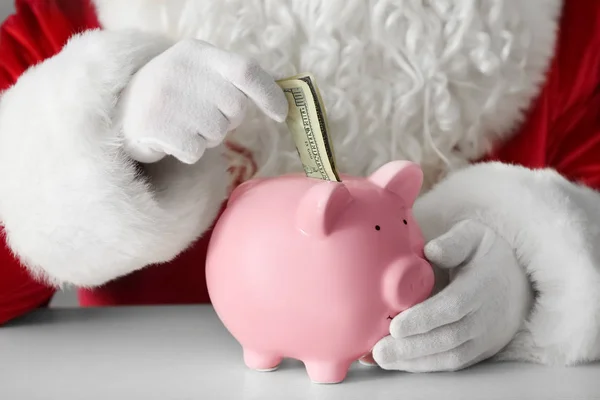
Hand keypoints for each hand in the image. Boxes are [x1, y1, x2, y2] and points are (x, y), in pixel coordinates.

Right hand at [117, 39, 287, 163]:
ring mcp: (166, 99)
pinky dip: (189, 152)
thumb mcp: (199, 74)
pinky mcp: (156, 128)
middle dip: (226, 120)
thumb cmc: (174, 96)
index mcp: (197, 53)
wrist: (120, 113)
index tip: (280, 114)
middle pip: (234, 108)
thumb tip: (278, 103)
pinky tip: (171, 139)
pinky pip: (196, 152)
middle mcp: (182, 71)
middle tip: (200, 115)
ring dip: (206, 137)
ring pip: (216, 134)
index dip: (268, 94)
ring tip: (182, 124)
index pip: (245, 70)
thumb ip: (231, 81)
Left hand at [372, 220, 532, 371]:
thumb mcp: (474, 236)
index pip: (454, 307)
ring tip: (383, 358)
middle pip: (449, 338)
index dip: (425, 319)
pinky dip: (425, 365)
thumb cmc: (486, 255)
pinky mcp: (481, 351)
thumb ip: (453, 242)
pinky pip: (453, 363)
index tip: (395, 327)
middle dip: (411, 348)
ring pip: (450, 356)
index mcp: (482, 285)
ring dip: (415, 361)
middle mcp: (487, 316)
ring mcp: (486, 337)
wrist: (520, 282)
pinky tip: (400, 362)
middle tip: (379, 351)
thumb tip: (432, 250)